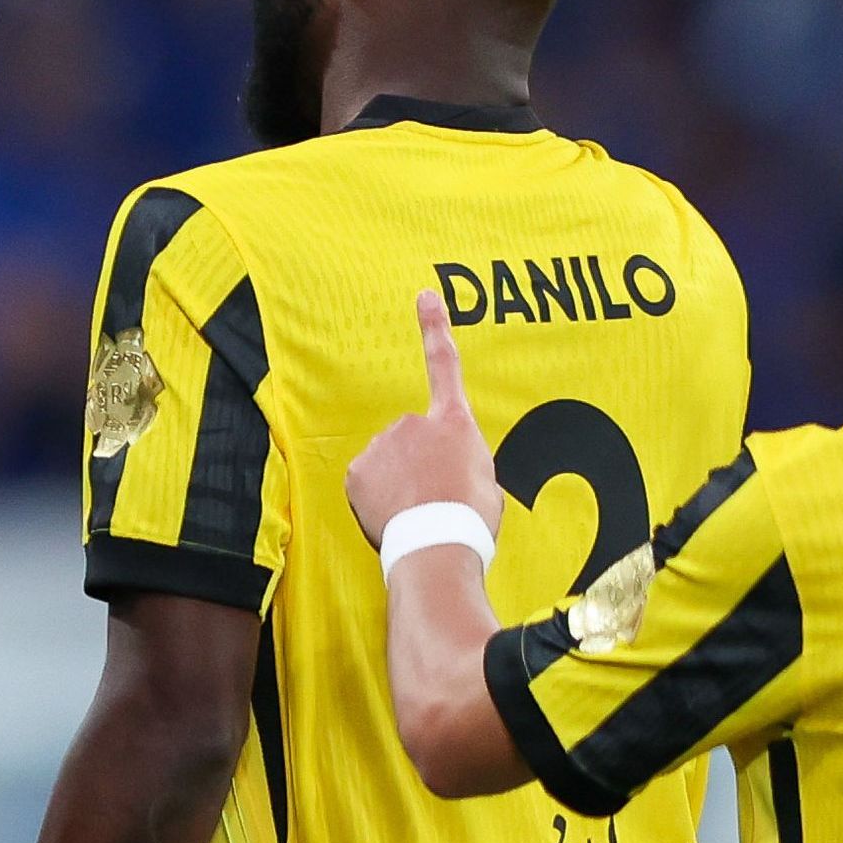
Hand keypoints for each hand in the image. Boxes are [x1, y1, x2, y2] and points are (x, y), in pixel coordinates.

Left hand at [343, 290, 502, 547]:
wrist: (438, 547)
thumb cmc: (471, 520)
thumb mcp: (484, 481)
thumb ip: (462, 460)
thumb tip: (447, 467)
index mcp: (454, 422)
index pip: (444, 364)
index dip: (435, 327)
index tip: (425, 295)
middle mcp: (413, 423)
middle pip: (412, 437)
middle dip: (419, 462)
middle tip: (436, 496)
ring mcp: (382, 444)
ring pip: (388, 460)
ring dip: (398, 481)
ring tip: (417, 511)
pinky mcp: (358, 471)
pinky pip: (367, 481)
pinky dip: (375, 497)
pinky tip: (392, 515)